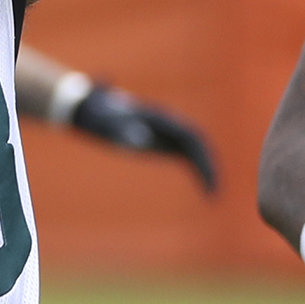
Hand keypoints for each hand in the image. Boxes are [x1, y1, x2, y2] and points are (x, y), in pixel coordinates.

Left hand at [70, 84, 217, 192]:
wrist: (91, 108)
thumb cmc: (99, 116)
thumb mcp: (107, 124)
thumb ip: (121, 129)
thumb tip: (140, 139)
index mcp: (160, 118)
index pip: (190, 137)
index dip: (202, 157)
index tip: (206, 178)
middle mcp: (168, 123)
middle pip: (197, 143)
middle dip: (207, 166)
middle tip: (212, 193)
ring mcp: (166, 132)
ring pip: (194, 149)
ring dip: (205, 169)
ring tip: (211, 195)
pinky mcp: (162, 141)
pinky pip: (186, 155)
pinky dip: (196, 169)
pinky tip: (202, 189)